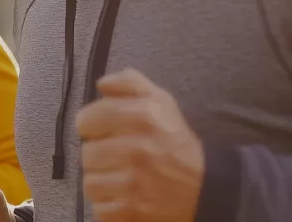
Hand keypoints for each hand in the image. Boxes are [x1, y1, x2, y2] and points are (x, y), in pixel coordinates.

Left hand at [75, 68, 204, 221]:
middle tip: (119, 157)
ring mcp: (133, 184)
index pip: (86, 120)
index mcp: (142, 116)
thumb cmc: (175, 141)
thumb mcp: (161, 101)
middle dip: (100, 156)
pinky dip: (110, 207)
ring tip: (122, 178)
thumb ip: (130, 83)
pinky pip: (99, 209)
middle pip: (86, 154)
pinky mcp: (131, 212)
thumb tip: (102, 84)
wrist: (205, 188)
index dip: (93, 126)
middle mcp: (136, 149)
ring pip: (89, 183)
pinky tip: (126, 197)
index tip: (105, 131)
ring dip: (103, 182)